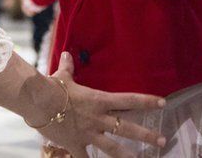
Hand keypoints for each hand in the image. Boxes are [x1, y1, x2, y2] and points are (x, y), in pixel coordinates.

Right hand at [38, 52, 165, 156]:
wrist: (38, 102)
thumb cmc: (52, 87)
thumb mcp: (63, 76)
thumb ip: (68, 67)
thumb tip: (67, 54)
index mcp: (99, 100)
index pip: (129, 100)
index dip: (147, 101)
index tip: (163, 103)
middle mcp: (98, 118)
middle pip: (127, 127)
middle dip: (147, 135)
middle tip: (163, 141)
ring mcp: (88, 133)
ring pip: (112, 147)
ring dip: (127, 155)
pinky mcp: (76, 145)